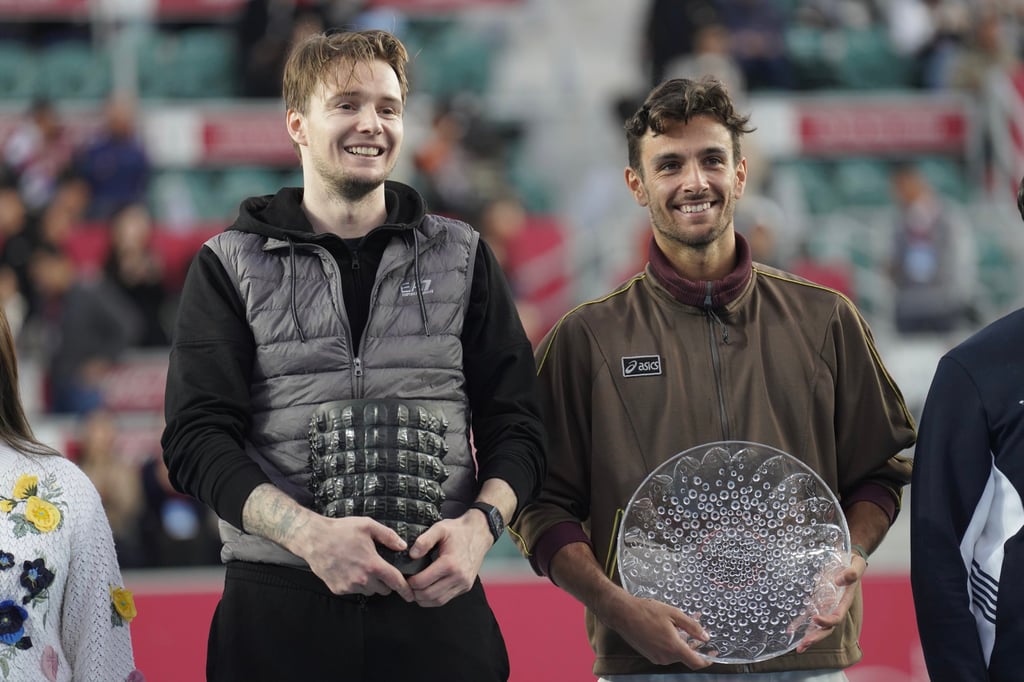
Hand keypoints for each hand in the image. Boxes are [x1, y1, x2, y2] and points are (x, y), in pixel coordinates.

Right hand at [297, 515, 413, 601]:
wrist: (314, 539)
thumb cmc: (341, 530)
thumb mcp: (368, 526)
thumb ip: (388, 536)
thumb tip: (403, 546)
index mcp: (373, 564)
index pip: (395, 582)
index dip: (405, 590)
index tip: (411, 596)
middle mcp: (362, 579)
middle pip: (383, 589)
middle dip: (385, 581)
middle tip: (379, 568)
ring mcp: (349, 586)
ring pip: (369, 591)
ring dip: (370, 583)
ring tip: (362, 567)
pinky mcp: (338, 589)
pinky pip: (354, 591)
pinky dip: (356, 584)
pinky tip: (350, 570)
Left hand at [404, 512, 491, 606]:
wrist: (479, 533)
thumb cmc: (458, 530)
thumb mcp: (440, 528)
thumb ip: (424, 540)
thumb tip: (411, 554)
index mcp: (450, 563)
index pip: (423, 582)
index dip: (410, 582)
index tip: (404, 577)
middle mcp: (458, 577)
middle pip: (429, 595)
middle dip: (414, 593)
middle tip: (406, 586)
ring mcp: (464, 583)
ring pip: (438, 601)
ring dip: (423, 599)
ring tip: (414, 590)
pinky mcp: (466, 587)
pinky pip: (447, 599)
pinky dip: (434, 599)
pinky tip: (427, 591)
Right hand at [600, 592, 713, 669]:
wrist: (623, 614)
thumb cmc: (646, 611)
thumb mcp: (674, 614)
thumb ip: (692, 626)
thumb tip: (706, 636)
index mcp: (673, 648)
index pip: (696, 662)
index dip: (708, 660)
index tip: (714, 653)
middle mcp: (665, 657)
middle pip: (686, 656)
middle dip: (694, 645)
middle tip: (699, 631)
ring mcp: (657, 658)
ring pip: (676, 654)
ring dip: (682, 643)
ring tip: (683, 627)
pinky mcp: (650, 655)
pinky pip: (666, 653)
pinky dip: (672, 644)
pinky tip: (671, 630)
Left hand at [795, 554, 865, 652]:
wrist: (848, 560)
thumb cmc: (853, 563)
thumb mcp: (857, 564)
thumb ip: (851, 573)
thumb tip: (840, 580)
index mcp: (844, 600)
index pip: (837, 616)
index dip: (828, 620)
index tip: (816, 619)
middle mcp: (835, 606)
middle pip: (827, 627)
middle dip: (816, 636)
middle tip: (804, 645)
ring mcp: (825, 605)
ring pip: (818, 625)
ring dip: (809, 636)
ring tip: (798, 648)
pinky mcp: (817, 600)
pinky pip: (808, 614)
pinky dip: (800, 623)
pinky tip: (791, 631)